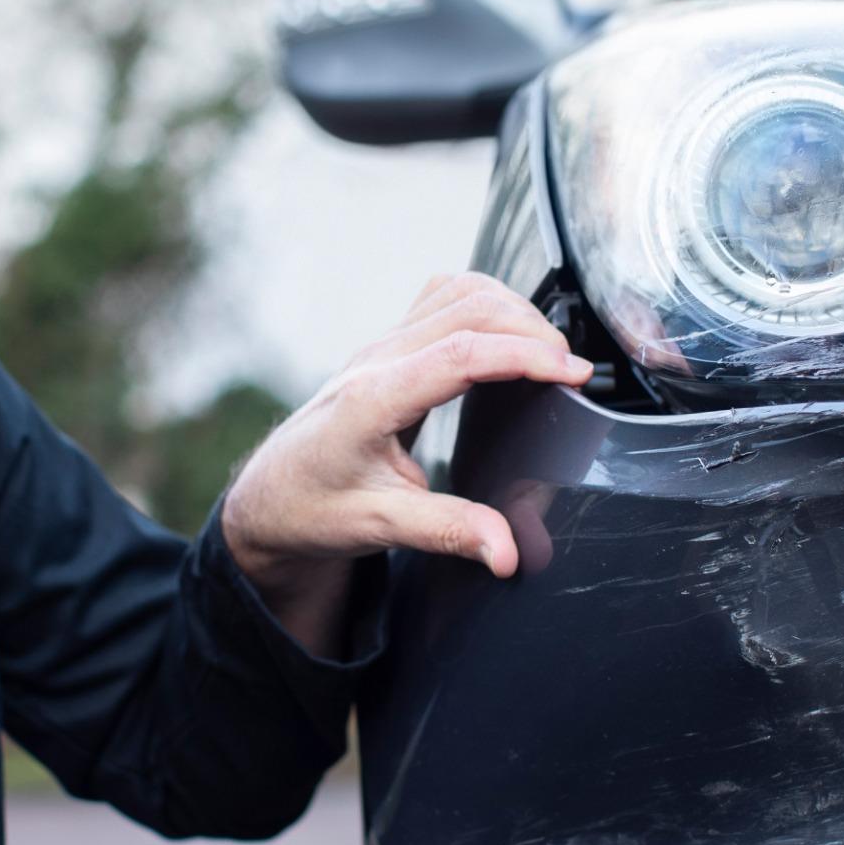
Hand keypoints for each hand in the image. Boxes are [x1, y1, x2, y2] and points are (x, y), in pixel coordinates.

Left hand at [221, 273, 591, 649]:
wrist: (268, 498)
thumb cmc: (313, 509)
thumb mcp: (378, 528)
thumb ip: (447, 533)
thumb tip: (507, 553)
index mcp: (373, 398)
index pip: (462, 353)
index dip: (526, 356)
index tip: (575, 374)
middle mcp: (377, 359)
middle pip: (470, 308)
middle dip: (532, 330)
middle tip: (573, 373)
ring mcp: (381, 346)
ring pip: (459, 292)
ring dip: (513, 310)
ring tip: (550, 355)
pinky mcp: (388, 346)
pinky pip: (444, 298)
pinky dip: (488, 306)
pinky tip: (510, 338)